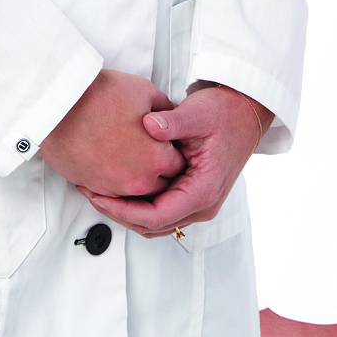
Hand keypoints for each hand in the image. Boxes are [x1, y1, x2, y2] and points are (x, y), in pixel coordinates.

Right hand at [39, 69, 184, 195]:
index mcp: (157, 158)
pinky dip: (116, 178)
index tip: (166, 142)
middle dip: (158, 168)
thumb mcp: (145, 92)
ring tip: (129, 153)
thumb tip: (171, 116)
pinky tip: (112, 160)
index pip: (178, 166)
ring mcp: (115, 188)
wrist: (60, 107)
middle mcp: (139, 180)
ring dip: (136, 176)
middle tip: (149, 148)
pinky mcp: (95, 188)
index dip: (173, 150)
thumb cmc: (100, 98)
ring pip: (137, 192)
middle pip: (161, 185)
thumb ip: (166, 110)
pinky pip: (114, 193)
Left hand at [78, 82, 272, 239]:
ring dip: (128, 211)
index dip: (123, 210)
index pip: (155, 216)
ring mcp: (199, 203)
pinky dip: (140, 205)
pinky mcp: (193, 195)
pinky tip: (121, 187)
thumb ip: (171, 122)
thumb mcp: (196, 113)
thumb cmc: (225, 112)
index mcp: (203, 190)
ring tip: (99, 191)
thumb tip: (147, 125)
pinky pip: (162, 211)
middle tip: (90, 193)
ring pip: (156, 222)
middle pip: (152, 225)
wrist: (246, 111)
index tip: (98, 196)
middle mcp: (203, 205)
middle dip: (119, 213)